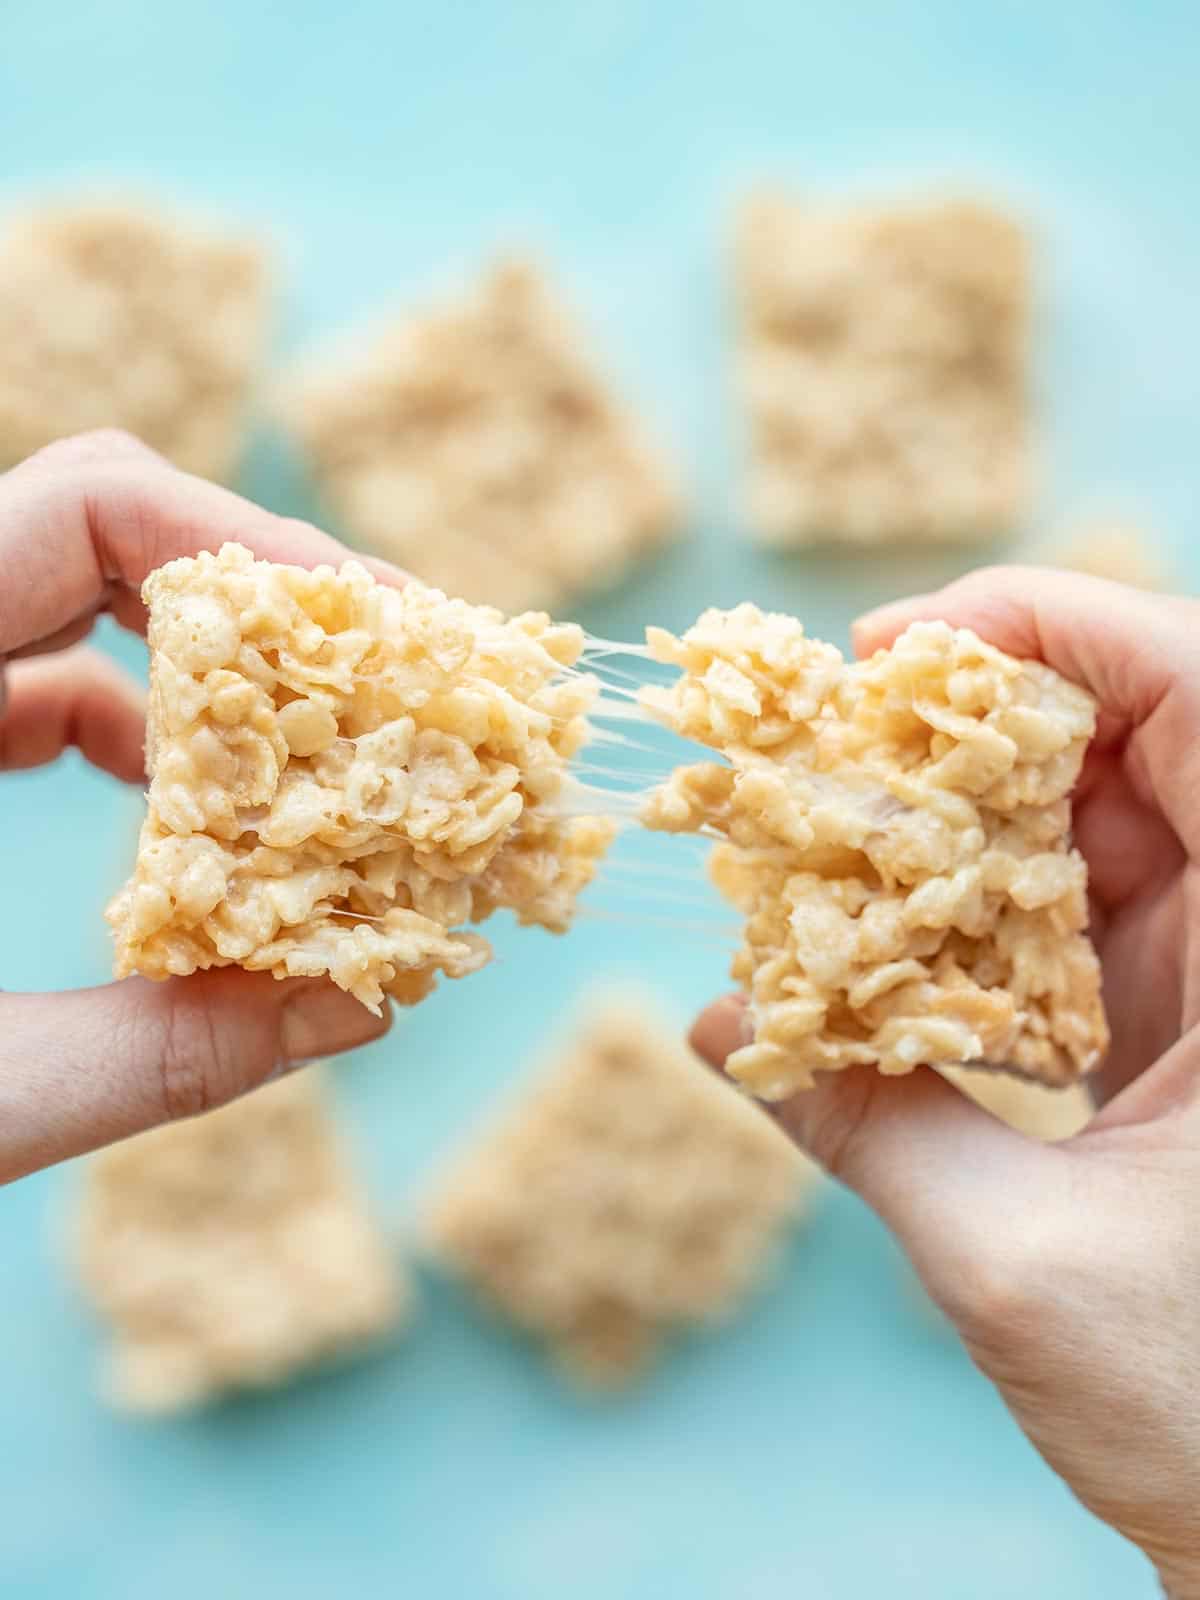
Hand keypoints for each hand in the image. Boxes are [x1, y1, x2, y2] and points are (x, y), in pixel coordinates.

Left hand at [0, 431, 396, 1183]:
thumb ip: (152, 1054)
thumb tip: (357, 1011)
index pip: (86, 504)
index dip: (253, 547)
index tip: (384, 637)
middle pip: (101, 539)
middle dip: (266, 610)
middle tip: (395, 691)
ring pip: (77, 624)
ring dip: (214, 690)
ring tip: (325, 776)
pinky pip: (35, 695)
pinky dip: (138, 746)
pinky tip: (198, 830)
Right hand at [692, 566, 1199, 1594]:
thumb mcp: (1016, 1259)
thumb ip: (863, 1127)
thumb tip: (721, 1029)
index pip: (1196, 696)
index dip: (1053, 627)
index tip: (899, 647)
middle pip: (1125, 740)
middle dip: (968, 717)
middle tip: (827, 735)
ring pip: (1082, 821)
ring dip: (951, 814)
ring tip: (825, 826)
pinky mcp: (1171, 1021)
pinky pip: (1060, 912)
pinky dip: (962, 905)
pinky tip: (875, 928)